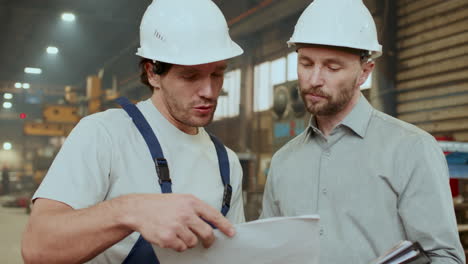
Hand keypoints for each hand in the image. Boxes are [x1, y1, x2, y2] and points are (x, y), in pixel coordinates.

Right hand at [120, 193, 234, 251]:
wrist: (139, 209)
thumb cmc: (160, 205)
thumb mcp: (181, 199)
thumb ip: (196, 209)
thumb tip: (211, 222)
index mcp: (191, 202)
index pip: (214, 215)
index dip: (225, 225)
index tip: (231, 233)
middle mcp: (185, 213)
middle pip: (207, 233)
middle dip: (209, 240)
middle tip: (207, 242)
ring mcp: (176, 226)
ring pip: (193, 242)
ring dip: (189, 241)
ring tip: (179, 233)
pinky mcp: (168, 237)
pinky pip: (181, 248)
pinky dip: (178, 245)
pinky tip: (171, 237)